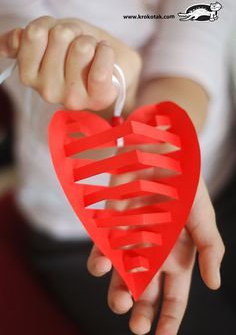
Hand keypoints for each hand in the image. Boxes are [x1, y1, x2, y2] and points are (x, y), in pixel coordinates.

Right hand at [0, 16, 140, 110]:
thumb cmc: (80, 56)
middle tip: (80, 48)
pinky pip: (101, 66)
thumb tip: (8, 42)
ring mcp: (71, 97)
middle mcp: (47, 91)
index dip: (51, 25)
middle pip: (60, 36)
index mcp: (30, 75)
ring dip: (91, 42)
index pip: (34, 33)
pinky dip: (106, 52)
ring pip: (82, 47)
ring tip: (93, 55)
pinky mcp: (96, 99)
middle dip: (74, 33)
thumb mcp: (48, 43)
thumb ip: (24, 42)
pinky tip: (105, 56)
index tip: (60, 37)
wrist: (113, 73)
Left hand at [87, 170, 224, 334]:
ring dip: (117, 293)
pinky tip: (102, 266)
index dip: (169, 319)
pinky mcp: (112, 226)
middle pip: (145, 292)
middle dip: (140, 312)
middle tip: (136, 325)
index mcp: (177, 257)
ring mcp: (131, 241)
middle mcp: (152, 254)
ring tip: (120, 301)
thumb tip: (214, 284)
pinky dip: (99, 261)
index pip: (174, 297)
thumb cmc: (185, 185)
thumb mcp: (203, 217)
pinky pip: (103, 250)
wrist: (159, 154)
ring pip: (120, 277)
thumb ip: (210, 249)